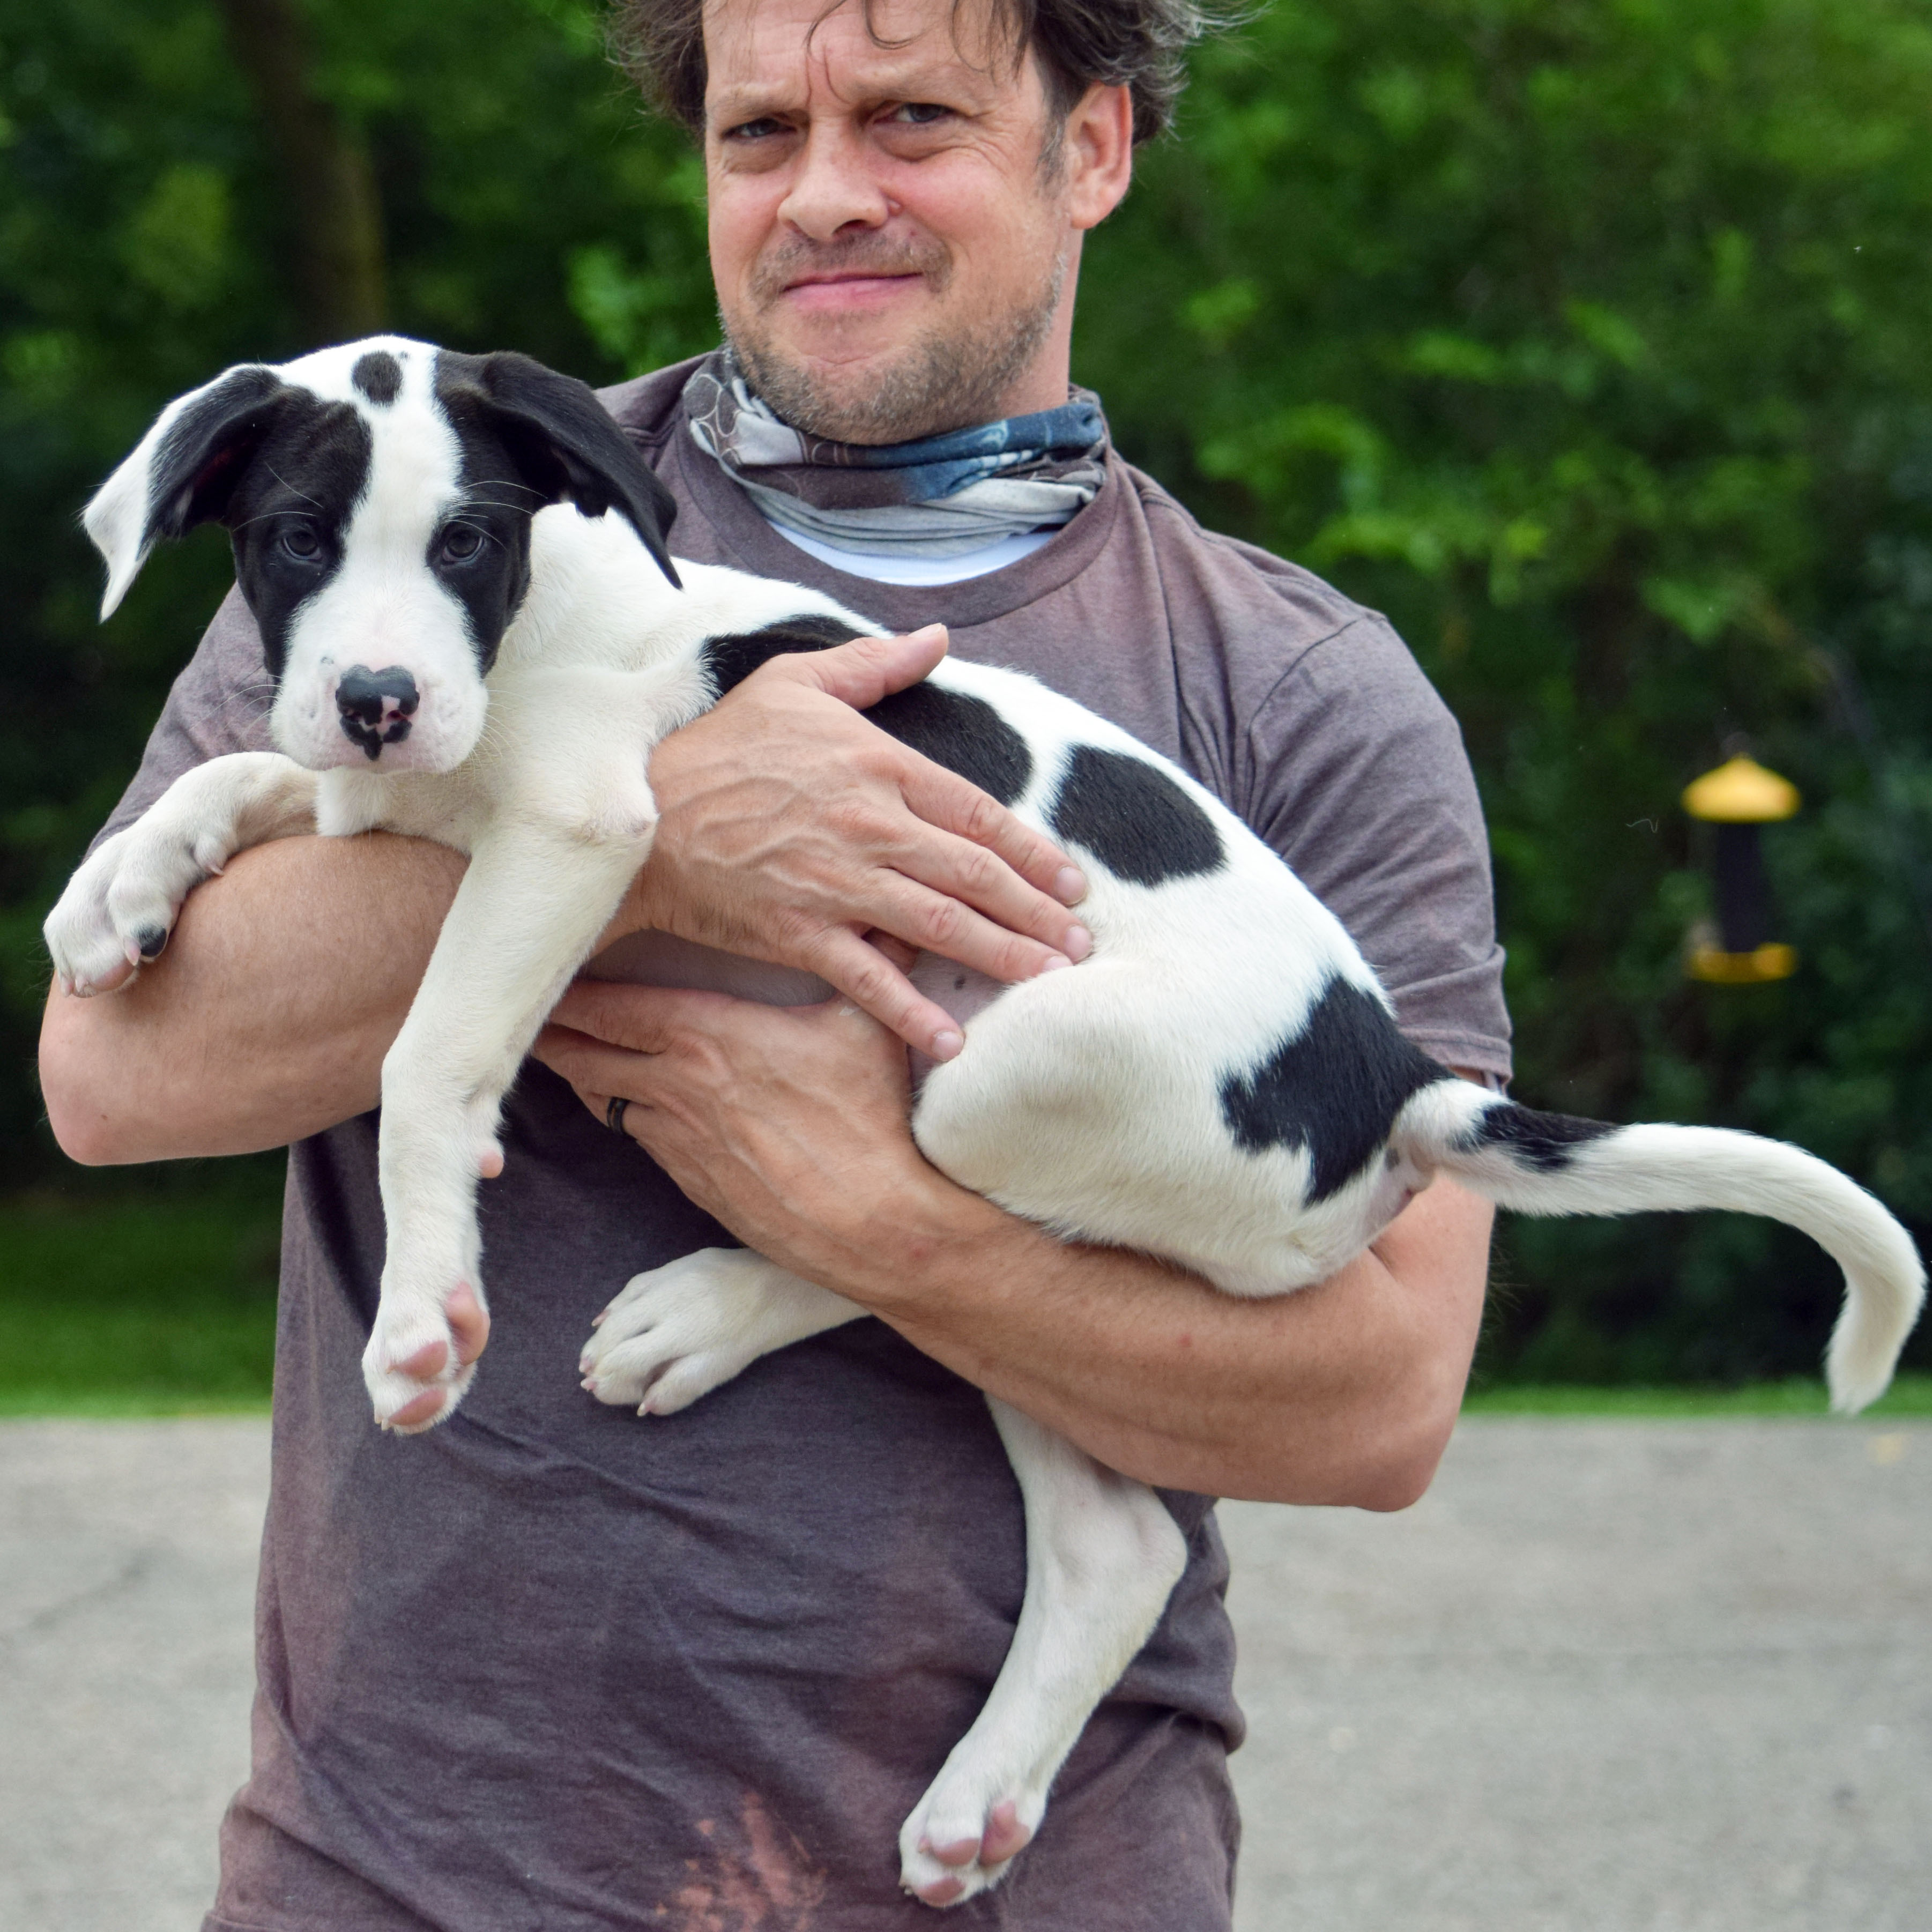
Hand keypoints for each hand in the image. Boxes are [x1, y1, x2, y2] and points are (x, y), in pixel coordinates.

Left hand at [532, 977, 983, 1298]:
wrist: (873, 1223)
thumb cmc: (873, 1119)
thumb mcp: (867, 1028)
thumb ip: (871, 966)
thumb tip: (896, 920)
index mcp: (706, 1033)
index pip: (608, 1004)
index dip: (569, 989)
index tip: (540, 971)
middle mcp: (675, 1082)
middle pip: (583, 1051)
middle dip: (551, 1030)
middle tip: (523, 1012)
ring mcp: (677, 1137)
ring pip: (605, 1096)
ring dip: (584, 1073)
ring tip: (567, 1051)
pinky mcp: (688, 1181)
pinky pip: (640, 1136)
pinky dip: (626, 1113)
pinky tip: (629, 1101)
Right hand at [613, 624, 1089, 1060]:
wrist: (639, 818)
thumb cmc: (720, 750)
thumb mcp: (795, 683)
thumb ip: (873, 664)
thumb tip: (936, 637)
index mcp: (879, 766)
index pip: (977, 813)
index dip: (1033, 852)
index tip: (1073, 883)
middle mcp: (871, 827)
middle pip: (975, 874)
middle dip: (1036, 912)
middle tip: (1080, 944)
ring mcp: (838, 885)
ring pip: (941, 925)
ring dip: (1002, 955)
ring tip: (1048, 980)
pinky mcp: (801, 935)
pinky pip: (870, 980)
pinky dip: (912, 1013)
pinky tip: (953, 1041)